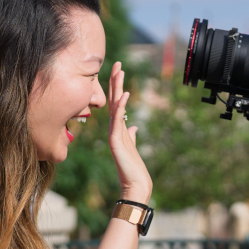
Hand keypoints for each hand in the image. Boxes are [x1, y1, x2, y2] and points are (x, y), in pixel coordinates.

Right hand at [108, 62, 151, 202]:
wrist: (134, 184)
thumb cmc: (133, 168)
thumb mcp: (133, 147)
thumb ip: (131, 136)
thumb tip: (134, 127)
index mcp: (119, 128)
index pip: (117, 103)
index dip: (117, 87)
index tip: (119, 70)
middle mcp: (114, 128)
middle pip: (114, 100)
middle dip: (115, 81)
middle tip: (117, 63)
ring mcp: (114, 134)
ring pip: (115, 106)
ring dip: (117, 88)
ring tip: (119, 71)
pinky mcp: (115, 141)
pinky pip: (118, 120)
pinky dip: (121, 107)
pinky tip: (125, 95)